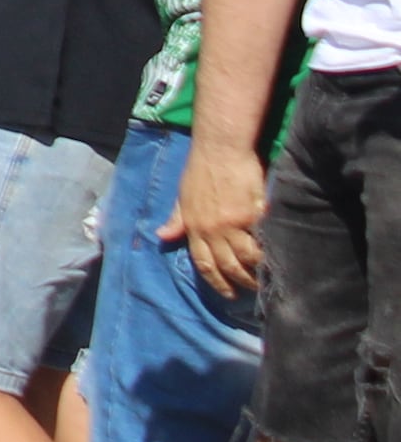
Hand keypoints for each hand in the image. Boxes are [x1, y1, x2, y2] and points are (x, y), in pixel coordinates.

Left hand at [175, 137, 267, 297]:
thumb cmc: (200, 169)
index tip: (227, 293)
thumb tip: (161, 237)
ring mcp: (233, 222)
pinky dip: (271, 251)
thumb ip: (177, 219)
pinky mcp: (253, 213)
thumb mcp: (183, 196)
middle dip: (241, 281)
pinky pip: (264, 239)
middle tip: (253, 289)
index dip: (216, 281)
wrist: (220, 148)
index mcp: (194, 225)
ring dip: (258, 271)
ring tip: (268, 277)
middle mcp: (212, 228)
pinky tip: (278, 258)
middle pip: (228, 265)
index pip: (204, 262)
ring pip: (247, 257)